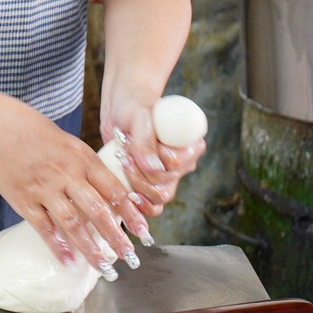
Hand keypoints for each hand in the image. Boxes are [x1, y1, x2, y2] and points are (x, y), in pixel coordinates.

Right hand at [0, 110, 152, 278]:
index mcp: (84, 160)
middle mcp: (67, 175)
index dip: (131, 214)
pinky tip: (68, 259)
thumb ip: (90, 169)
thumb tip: (111, 195)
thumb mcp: (72, 145)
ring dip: (89, 247)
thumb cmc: (38, 135)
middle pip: (98, 211)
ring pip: (72, 223)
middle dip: (116, 237)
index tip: (144, 232)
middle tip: (129, 257)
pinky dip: (56, 245)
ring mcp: (45, 188)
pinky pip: (43, 226)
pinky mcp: (24, 199)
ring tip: (102, 266)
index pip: (115, 191)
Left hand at [101, 94, 205, 216]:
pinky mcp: (152, 184)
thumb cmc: (135, 107)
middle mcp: (184, 163)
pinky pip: (152, 206)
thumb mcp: (140, 117)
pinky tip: (126, 192)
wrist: (121, 110)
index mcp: (190, 144)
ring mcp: (169, 177)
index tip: (133, 143)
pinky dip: (138, 204)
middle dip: (138, 174)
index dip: (152, 158)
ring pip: (158, 198)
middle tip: (123, 155)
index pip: (175, 164)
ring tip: (123, 165)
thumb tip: (153, 169)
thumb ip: (145, 141)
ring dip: (135, 186)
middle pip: (165, 186)